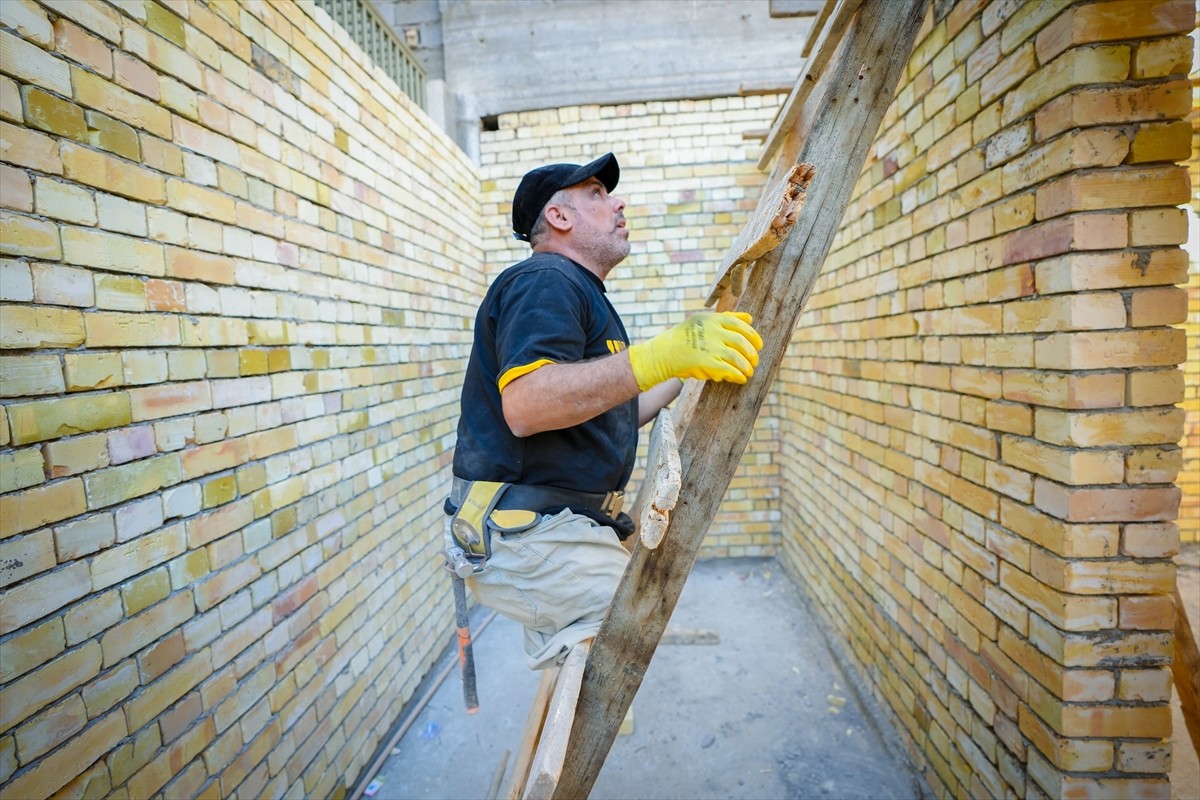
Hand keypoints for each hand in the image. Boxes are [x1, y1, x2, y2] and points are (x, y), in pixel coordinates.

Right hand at [627, 312, 762, 390]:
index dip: (754, 337)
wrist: (663, 353)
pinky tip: (740, 379)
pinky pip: (729, 370)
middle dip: (752, 354)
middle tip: (754, 362)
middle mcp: (712, 331)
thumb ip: (727, 318)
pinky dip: (738, 375)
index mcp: (713, 319)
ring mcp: (710, 347)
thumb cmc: (685, 338)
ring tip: (748, 372)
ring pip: (738, 358)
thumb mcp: (704, 321)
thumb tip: (750, 317)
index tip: (759, 346)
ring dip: (747, 367)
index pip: (741, 325)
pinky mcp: (706, 363)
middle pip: (742, 342)